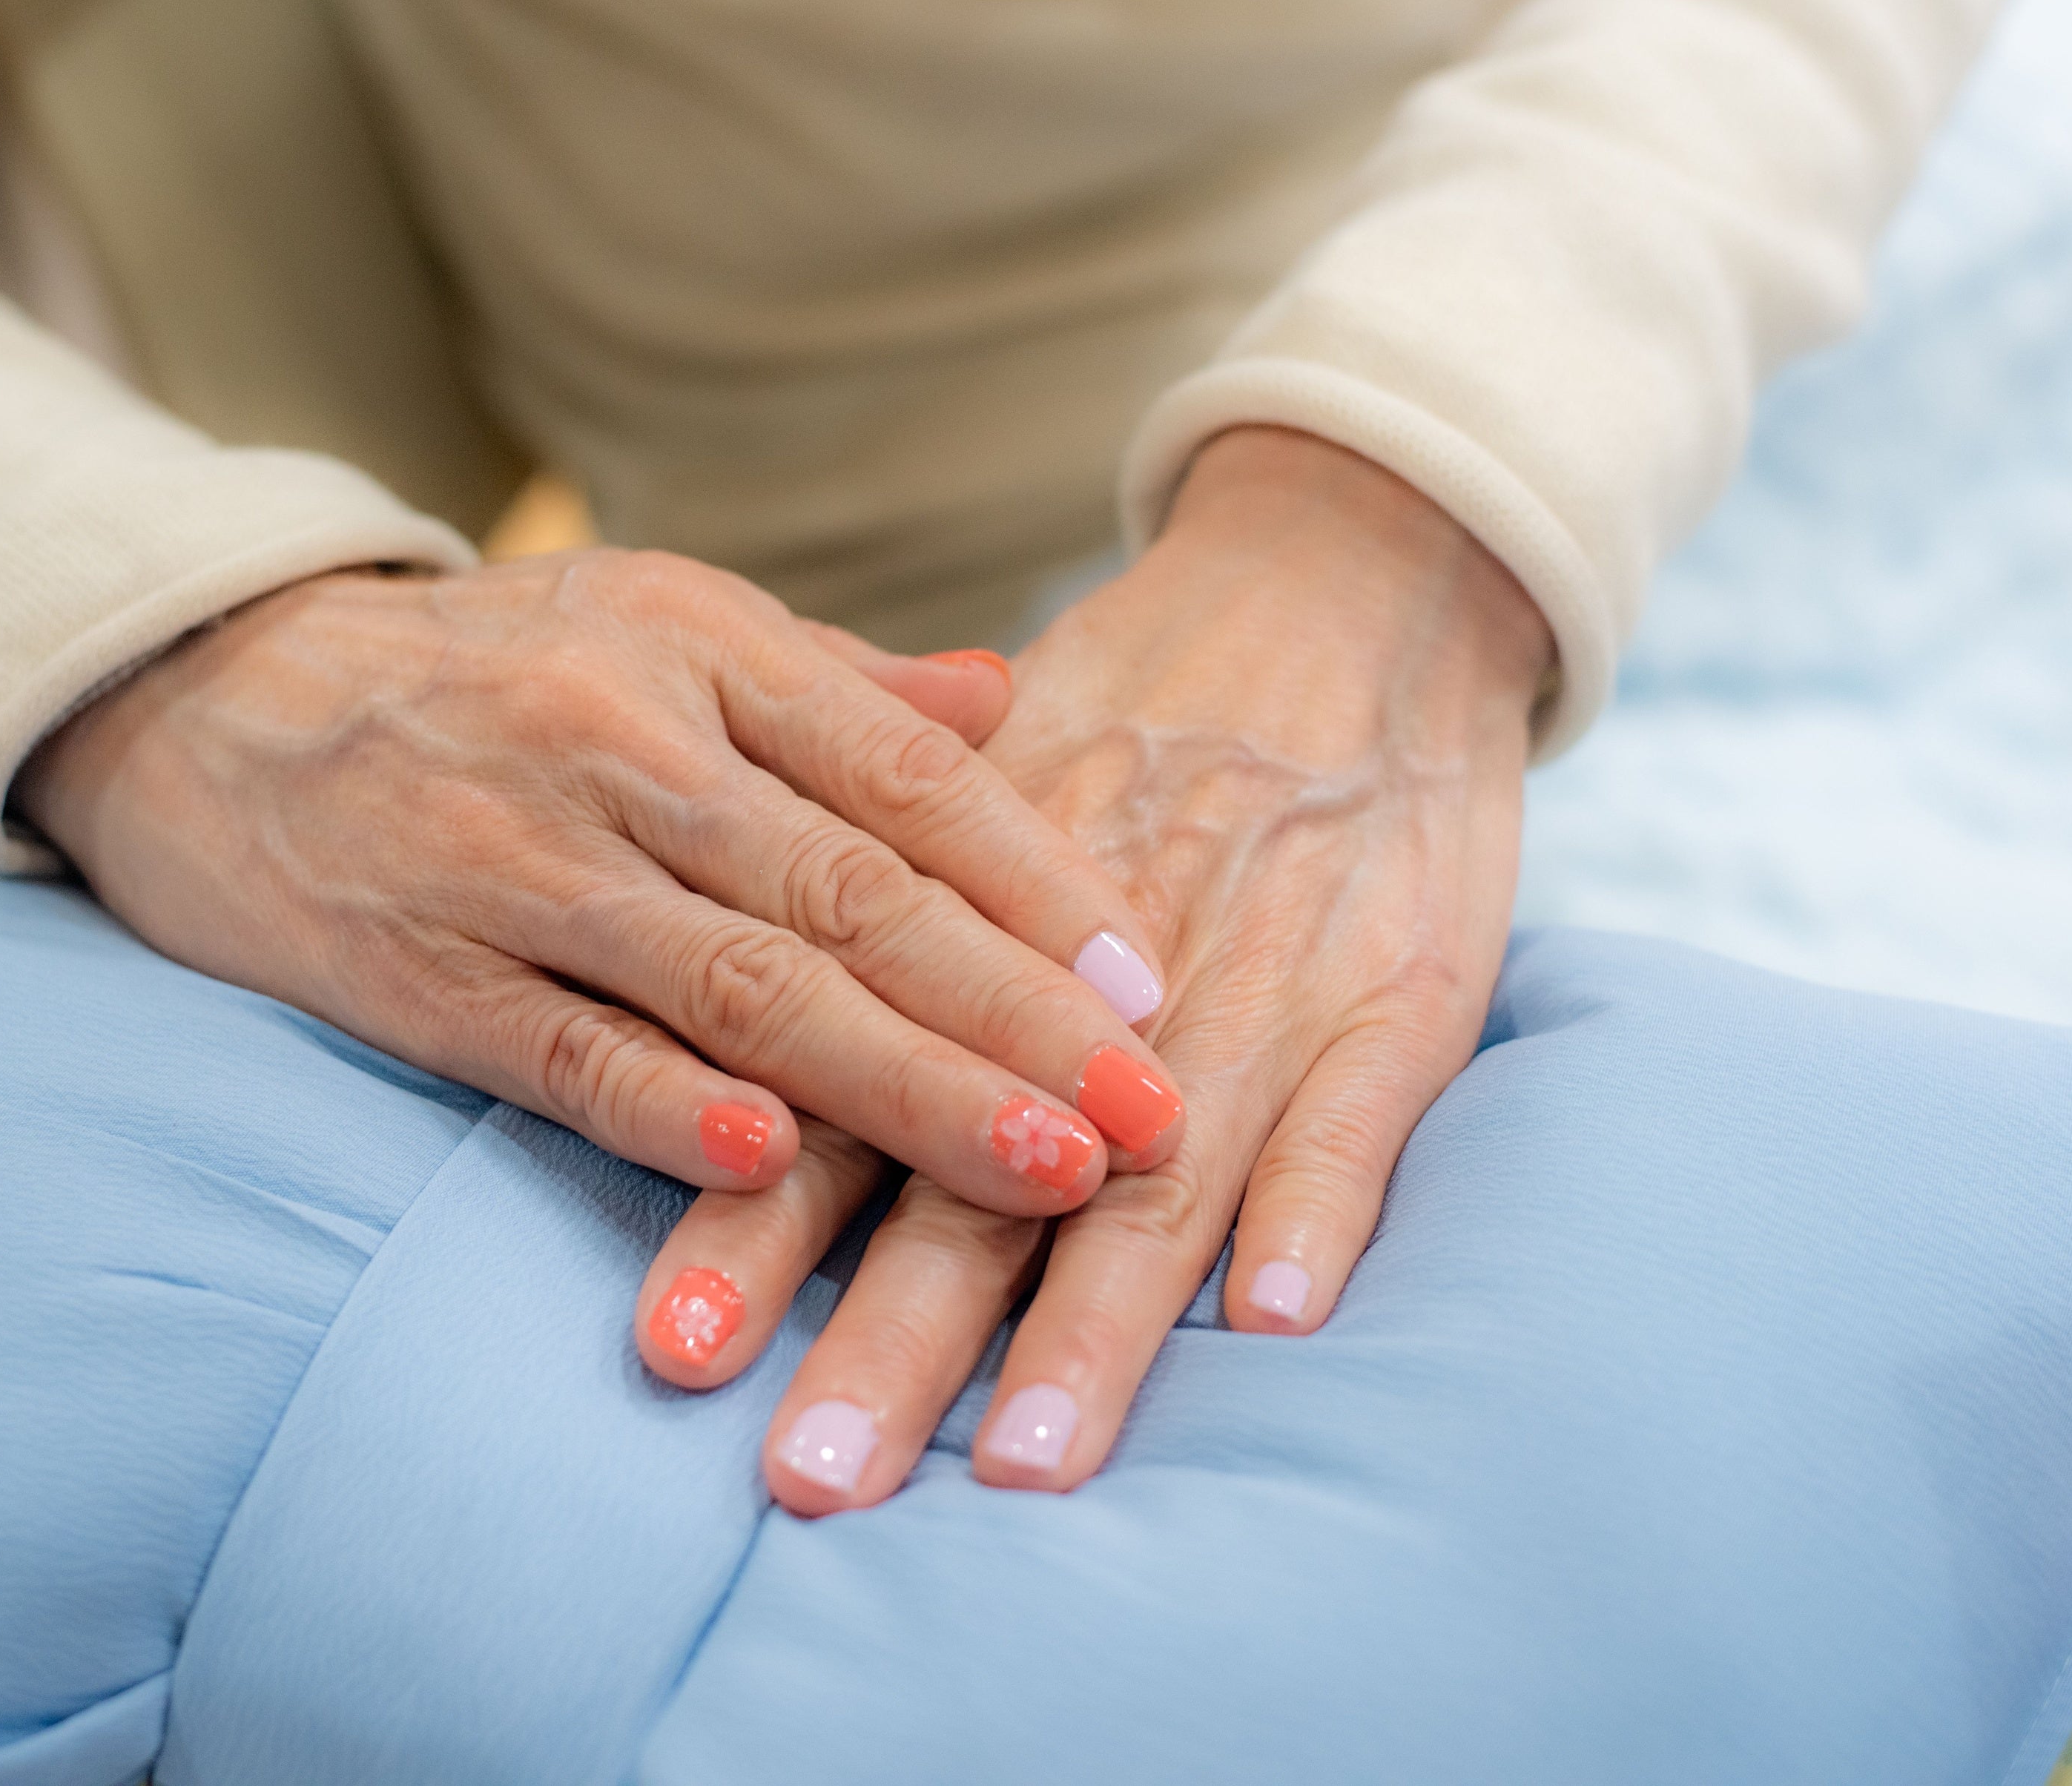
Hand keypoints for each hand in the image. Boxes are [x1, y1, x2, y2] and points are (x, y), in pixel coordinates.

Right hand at [15, 549, 1190, 1215]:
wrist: (205, 688)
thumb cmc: (474, 666)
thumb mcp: (652, 619)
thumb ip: (829, 683)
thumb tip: (1009, 700)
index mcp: (699, 647)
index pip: (907, 775)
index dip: (1040, 883)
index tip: (1152, 986)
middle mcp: (621, 740)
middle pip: (853, 891)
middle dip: (1015, 1014)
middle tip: (1151, 1115)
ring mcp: (514, 856)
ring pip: (738, 982)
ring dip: (901, 1085)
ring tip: (1038, 1169)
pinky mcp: (413, 963)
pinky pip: (563, 1046)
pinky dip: (673, 1110)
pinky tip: (779, 1165)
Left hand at [630, 430, 1549, 1506]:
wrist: (1344, 596)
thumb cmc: (1142, 724)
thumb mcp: (984, 796)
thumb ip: (859, 927)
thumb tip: (715, 1073)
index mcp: (971, 930)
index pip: (841, 1093)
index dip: (759, 1224)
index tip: (672, 1356)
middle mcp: (1101, 979)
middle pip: (981, 1171)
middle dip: (895, 1334)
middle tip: (808, 1476)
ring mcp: (1254, 988)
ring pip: (1162, 1177)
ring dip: (1095, 1327)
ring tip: (1028, 1469)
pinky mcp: (1399, 995)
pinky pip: (1359, 1110)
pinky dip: (1322, 1207)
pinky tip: (1280, 1320)